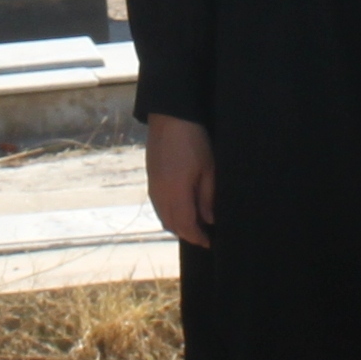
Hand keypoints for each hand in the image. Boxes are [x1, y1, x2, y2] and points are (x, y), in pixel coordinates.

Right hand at [145, 113, 216, 248]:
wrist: (170, 117)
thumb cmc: (194, 140)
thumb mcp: (208, 169)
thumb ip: (207, 197)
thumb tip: (209, 219)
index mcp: (176, 193)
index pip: (186, 225)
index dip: (197, 237)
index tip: (209, 242)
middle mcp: (160, 194)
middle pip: (172, 224)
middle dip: (187, 234)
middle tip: (203, 237)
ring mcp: (153, 186)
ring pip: (163, 216)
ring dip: (177, 225)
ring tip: (193, 226)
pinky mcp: (151, 178)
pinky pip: (158, 205)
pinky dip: (168, 214)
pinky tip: (179, 210)